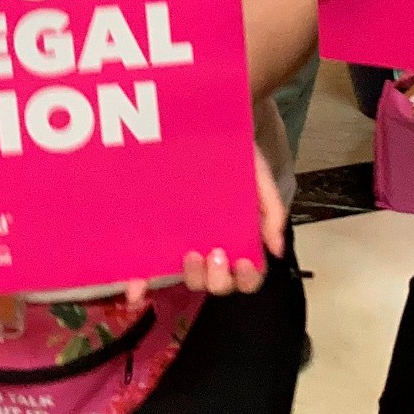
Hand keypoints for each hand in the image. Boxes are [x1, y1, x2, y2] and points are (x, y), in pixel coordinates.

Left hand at [126, 148, 286, 305]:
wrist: (203, 123)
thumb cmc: (235, 153)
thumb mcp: (259, 175)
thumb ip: (272, 209)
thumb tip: (276, 251)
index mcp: (239, 238)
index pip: (248, 274)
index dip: (247, 277)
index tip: (243, 261)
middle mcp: (212, 247)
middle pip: (218, 283)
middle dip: (218, 279)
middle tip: (214, 253)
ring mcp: (183, 243)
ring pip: (188, 279)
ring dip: (192, 277)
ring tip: (190, 254)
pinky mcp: (155, 237)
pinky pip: (147, 269)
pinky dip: (142, 284)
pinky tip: (137, 291)